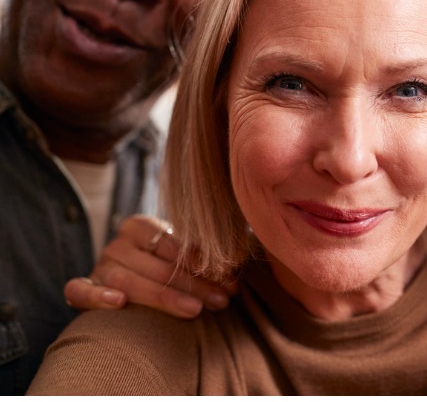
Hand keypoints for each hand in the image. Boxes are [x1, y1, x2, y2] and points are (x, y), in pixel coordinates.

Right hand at [64, 214, 236, 318]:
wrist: (134, 272)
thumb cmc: (168, 262)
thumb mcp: (184, 250)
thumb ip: (203, 251)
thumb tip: (239, 257)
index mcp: (140, 225)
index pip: (173, 244)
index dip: (203, 263)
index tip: (229, 278)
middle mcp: (117, 243)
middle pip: (157, 266)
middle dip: (194, 285)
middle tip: (222, 300)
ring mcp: (99, 266)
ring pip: (127, 281)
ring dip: (164, 297)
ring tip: (195, 310)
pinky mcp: (84, 287)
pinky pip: (79, 291)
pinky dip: (96, 296)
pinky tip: (119, 303)